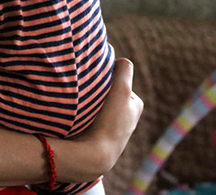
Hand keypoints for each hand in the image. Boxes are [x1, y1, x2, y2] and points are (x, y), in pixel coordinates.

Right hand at [54, 58, 142, 182]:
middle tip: (88, 96)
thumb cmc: (110, 122)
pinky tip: (79, 119)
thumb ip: (124, 71)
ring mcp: (112, 129)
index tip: (98, 87)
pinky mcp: (98, 137)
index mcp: (135, 105)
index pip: (118, 82)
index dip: (107, 80)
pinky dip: (84, 116)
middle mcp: (127, 117)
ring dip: (89, 104)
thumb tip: (120, 60)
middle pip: (108, 93)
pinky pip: (89, 118)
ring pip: (98, 105)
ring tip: (82, 107)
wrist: (94, 155)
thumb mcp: (122, 90)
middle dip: (98, 93)